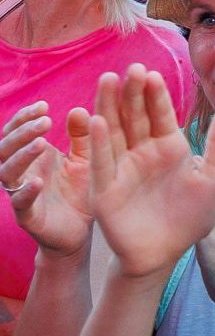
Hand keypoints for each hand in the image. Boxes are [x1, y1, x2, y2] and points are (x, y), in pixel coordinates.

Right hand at [0, 100, 92, 257]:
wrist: (81, 230)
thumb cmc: (79, 190)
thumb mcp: (84, 158)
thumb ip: (81, 136)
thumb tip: (78, 109)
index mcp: (30, 156)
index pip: (15, 131)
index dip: (24, 118)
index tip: (44, 105)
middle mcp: (20, 173)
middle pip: (5, 147)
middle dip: (22, 132)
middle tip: (44, 121)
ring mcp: (21, 194)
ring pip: (7, 172)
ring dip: (21, 155)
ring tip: (42, 143)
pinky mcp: (28, 216)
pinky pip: (20, 203)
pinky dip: (26, 191)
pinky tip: (38, 181)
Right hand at [84, 67, 214, 279]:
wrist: (166, 253)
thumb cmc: (192, 216)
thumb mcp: (214, 178)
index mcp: (170, 146)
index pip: (161, 114)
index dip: (155, 94)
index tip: (152, 72)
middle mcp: (143, 151)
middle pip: (135, 116)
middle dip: (132, 92)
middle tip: (130, 68)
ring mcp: (123, 167)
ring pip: (114, 131)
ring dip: (109, 106)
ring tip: (107, 80)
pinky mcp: (106, 187)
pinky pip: (102, 162)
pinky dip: (99, 142)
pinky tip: (96, 121)